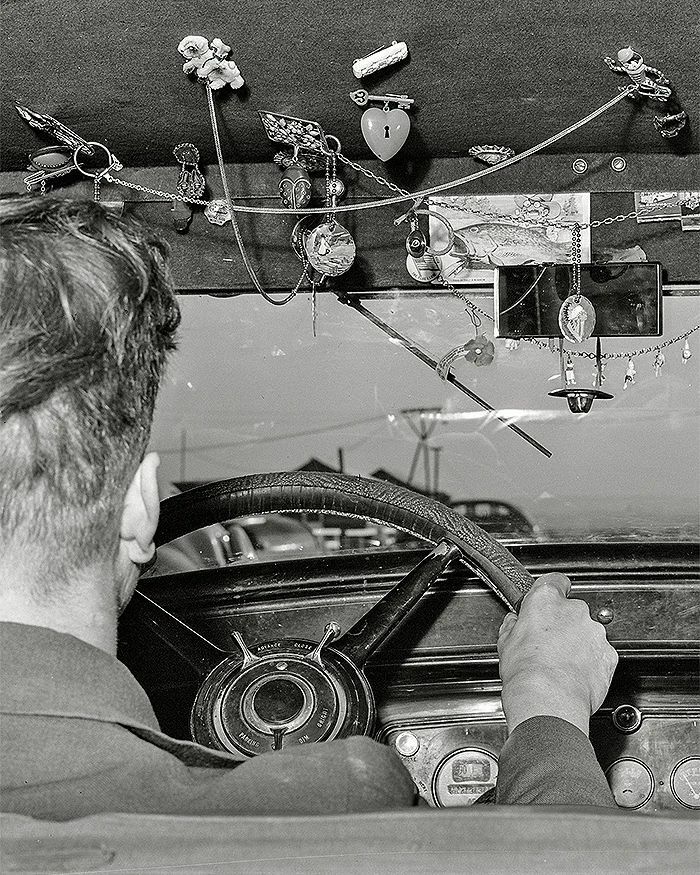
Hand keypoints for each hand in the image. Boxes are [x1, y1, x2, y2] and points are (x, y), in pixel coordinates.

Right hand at [498, 573, 617, 735]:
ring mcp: (594, 632)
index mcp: (546, 600)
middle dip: (563, 625)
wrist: (549, 700)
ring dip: (578, 645)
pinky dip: (592, 663)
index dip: (552, 590)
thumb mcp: (505, 643)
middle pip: (571, 610)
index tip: (549, 600)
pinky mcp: (609, 655)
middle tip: (548, 645)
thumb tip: (514, 623)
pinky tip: (576, 676)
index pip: (555, 580)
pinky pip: (600, 654)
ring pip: (588, 633)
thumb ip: (513, 626)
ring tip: (561, 666)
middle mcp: (574, 611)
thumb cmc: (526, 673)